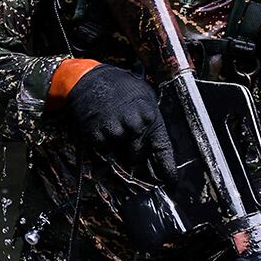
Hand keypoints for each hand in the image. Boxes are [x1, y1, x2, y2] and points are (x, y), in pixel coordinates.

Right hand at [62, 66, 176, 180]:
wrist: (88, 79)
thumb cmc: (118, 86)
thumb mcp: (143, 96)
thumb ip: (150, 119)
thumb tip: (154, 143)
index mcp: (150, 116)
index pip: (162, 147)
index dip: (167, 167)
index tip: (171, 181)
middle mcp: (134, 126)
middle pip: (138, 155)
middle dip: (134, 150)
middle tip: (126, 134)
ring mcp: (115, 131)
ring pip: (120, 152)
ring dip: (116, 144)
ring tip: (112, 123)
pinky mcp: (97, 136)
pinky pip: (103, 149)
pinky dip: (102, 141)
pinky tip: (101, 124)